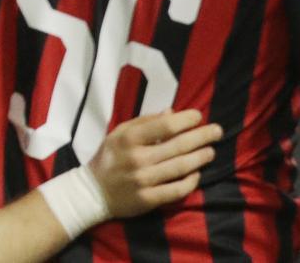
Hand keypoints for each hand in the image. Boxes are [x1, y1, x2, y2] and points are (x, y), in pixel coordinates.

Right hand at [87, 109, 220, 218]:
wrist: (93, 191)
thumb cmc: (109, 157)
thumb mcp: (119, 133)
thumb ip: (144, 122)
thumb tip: (172, 112)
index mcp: (128, 138)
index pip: (165, 125)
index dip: (186, 120)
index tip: (198, 116)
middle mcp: (136, 158)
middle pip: (178, 145)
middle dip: (202, 136)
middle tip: (217, 131)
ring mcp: (143, 180)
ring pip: (181, 167)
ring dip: (201, 157)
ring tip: (211, 151)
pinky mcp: (148, 199)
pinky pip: (177, 190)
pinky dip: (191, 181)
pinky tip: (197, 173)